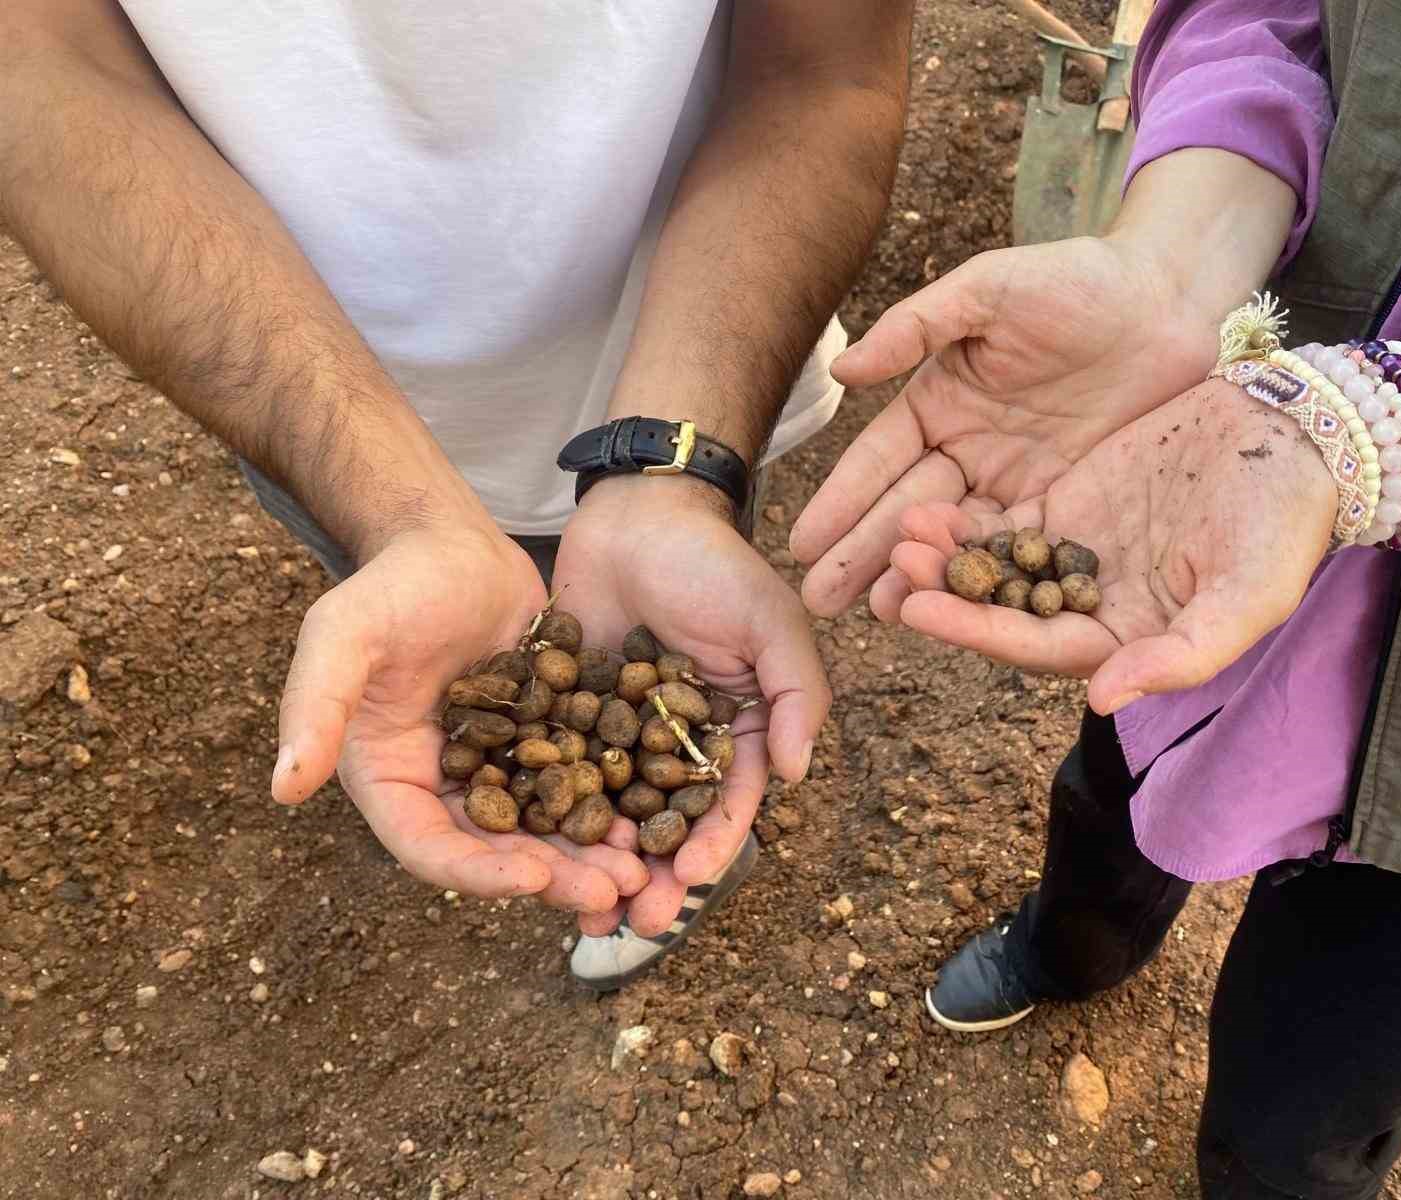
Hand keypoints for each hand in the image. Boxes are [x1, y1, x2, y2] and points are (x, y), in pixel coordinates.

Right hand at [270, 518, 645, 909]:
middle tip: (610, 891)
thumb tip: (282, 787)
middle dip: (553, 876)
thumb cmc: (387, 586)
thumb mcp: (341, 636)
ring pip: (548, 827)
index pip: (430, 848)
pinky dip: (615, 804)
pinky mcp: (545, 739)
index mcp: (391, 780)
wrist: (449, 543)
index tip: (535, 878)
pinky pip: (581, 783)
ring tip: (643, 869)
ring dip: (591, 852)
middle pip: (498, 851)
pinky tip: (661, 813)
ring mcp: (500, 766)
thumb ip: (312, 706)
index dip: (480, 872)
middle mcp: (446, 786)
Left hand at [551, 475, 829, 937]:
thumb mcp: (771, 621)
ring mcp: (620, 736)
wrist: (636, 513)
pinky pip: (557, 776)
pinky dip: (548, 818)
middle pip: (667, 828)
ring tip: (582, 916)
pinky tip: (528, 857)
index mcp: (735, 733)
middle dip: (653, 880)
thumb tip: (796, 775)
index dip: (711, 846)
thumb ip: (794, 693)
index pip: (728, 805)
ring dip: (600, 867)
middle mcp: (677, 746)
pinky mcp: (567, 717)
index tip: (685, 880)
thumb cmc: (714, 565)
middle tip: (634, 924)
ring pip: (610, 816)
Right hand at [790, 233, 1217, 617]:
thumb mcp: (987, 290)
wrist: (1168, 298)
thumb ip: (914, 327)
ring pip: (955, 539)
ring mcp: (1015, 482)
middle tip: (819, 602)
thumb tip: (840, 368)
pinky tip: (957, 611)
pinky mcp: (1064, 503)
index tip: (802, 543)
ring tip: (875, 614)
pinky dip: (986, 579)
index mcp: (937, 403)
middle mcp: (967, 450)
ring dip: (917, 577)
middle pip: (906, 511)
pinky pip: (1016, 547)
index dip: (842, 502)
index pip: (878, 462)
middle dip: (861, 556)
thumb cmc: (1074, 280)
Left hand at [883, 379, 1335, 712]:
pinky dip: (968, 520)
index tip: (918, 610)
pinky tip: (926, 505)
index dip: (978, 632)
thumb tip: (1103, 701)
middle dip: (948, 594)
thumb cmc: (1285, 523)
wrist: (1300, 439)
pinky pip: (1007, 521)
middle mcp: (1093, 607)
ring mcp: (1078, 556)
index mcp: (1130, 642)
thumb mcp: (1247, 597)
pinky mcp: (1071, 506)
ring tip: (901, 533)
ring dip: (948, 557)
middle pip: (1003, 611)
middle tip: (894, 569)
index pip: (1039, 647)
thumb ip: (1178, 656)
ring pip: (996, 568)